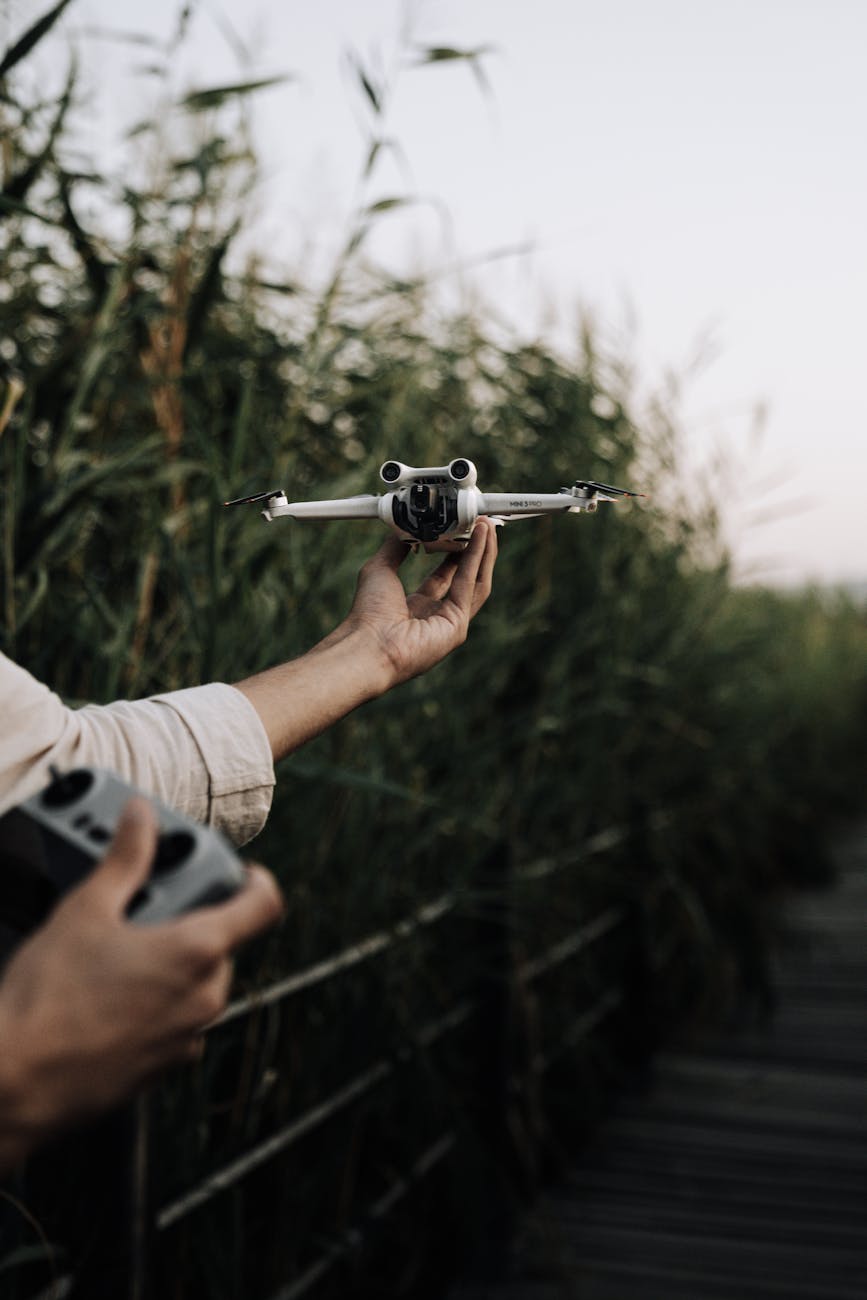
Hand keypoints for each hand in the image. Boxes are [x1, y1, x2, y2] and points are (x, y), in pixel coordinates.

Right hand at [0, 799, 282, 1167]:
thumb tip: (141, 816)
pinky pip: (177, 1021)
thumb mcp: (86, 909)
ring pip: (199, 983)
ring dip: (172, 965)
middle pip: (223, 943)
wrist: (14, 1083)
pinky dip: (157, 1003)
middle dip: (190, 923)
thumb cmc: (48, 1000)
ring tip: (117, 956)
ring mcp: (188, 1036)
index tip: (238, 872)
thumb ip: (125, 858)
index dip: (255, 880)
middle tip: (145, 913)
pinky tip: (109, 998)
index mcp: (199, 951)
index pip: (264, 904)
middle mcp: (206, 997)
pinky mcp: (165, 1067)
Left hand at [233, 518, 497, 758]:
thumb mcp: (380, 569)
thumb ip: (397, 547)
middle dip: (474, 551)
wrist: (367, 643)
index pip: (444, 577)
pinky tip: (480, 537)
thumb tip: (407, 526)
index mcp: (416, 608)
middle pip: (464, 579)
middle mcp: (435, 617)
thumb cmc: (367, 614)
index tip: (460, 531)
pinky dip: (476, 559)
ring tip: (487, 525)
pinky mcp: (457, 627)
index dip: (454, 553)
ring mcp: (449, 625)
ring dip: (482, 552)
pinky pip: (470, 586)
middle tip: (480, 524)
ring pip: (474, 582)